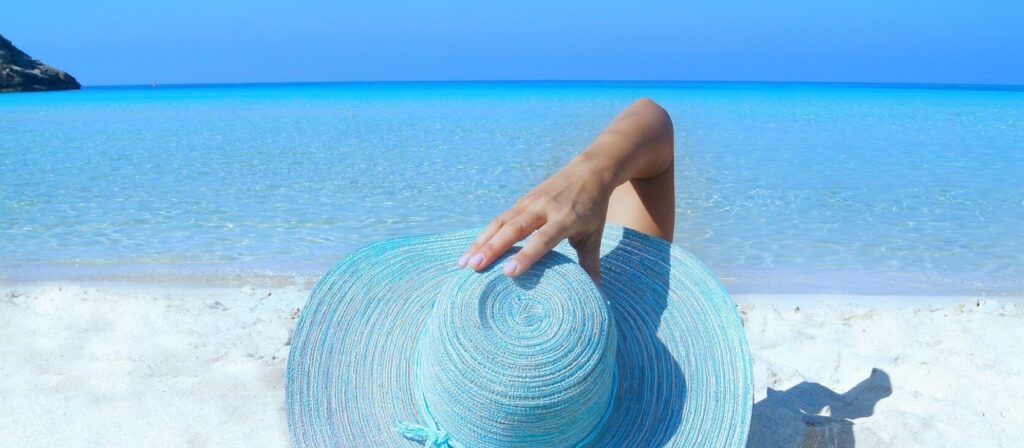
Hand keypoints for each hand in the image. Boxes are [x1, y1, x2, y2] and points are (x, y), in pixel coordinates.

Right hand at [457, 159, 611, 283]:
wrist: (588, 171)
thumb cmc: (593, 208)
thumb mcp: (594, 235)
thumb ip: (591, 264)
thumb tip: (596, 295)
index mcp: (565, 218)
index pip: (543, 239)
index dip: (526, 255)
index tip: (509, 272)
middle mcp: (543, 209)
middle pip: (514, 229)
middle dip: (493, 248)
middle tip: (475, 267)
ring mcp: (529, 203)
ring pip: (500, 223)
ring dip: (481, 242)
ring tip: (464, 263)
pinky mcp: (520, 201)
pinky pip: (499, 220)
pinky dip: (483, 235)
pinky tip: (470, 252)